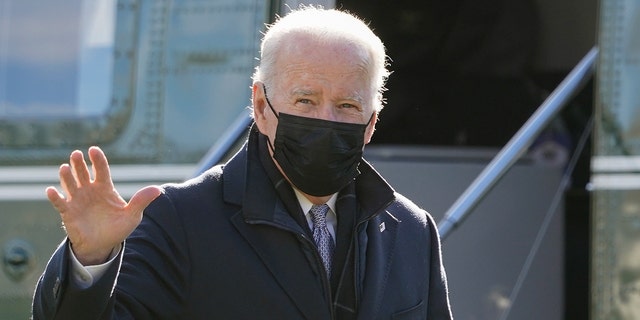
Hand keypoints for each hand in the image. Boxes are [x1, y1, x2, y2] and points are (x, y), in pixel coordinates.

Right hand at [46, 146, 161, 264]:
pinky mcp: (68, 212)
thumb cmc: (117, 228)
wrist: (102, 245)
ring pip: (70, 184)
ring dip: (66, 176)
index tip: (94, 149)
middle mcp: (89, 190)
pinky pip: (60, 203)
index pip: (101, 170)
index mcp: (105, 188)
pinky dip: (55, 197)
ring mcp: (77, 200)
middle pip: (83, 173)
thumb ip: (141, 201)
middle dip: (79, 163)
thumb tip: (158, 190)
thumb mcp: (132, 215)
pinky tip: (52, 190)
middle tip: (77, 154)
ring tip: (65, 167)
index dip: (97, 160)